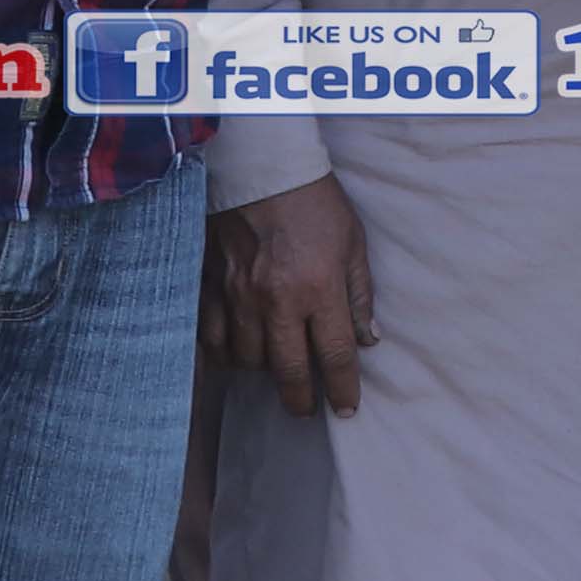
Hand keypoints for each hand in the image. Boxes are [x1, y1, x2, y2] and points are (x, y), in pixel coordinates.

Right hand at [206, 173, 375, 417]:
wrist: (260, 170)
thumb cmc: (315, 203)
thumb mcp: (353, 244)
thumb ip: (359, 295)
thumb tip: (368, 340)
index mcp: (319, 288)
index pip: (335, 355)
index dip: (342, 388)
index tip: (346, 408)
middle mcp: (278, 300)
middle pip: (288, 370)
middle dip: (300, 399)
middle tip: (306, 410)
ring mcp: (240, 296)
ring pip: (248, 359)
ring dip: (264, 371)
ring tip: (275, 369)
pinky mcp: (212, 286)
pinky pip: (214, 338)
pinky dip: (225, 352)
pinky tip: (236, 353)